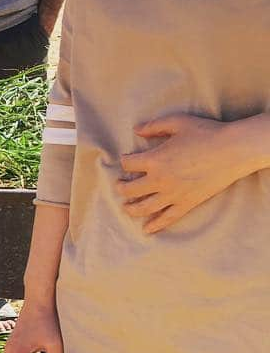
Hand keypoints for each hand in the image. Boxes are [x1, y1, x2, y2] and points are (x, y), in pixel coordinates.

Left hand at [117, 113, 253, 234]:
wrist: (233, 150)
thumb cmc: (206, 133)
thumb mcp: (177, 122)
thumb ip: (153, 126)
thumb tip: (136, 130)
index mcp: (154, 160)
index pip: (128, 164)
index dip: (124, 160)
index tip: (127, 159)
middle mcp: (160, 180)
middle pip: (130, 189)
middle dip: (121, 188)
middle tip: (119, 185)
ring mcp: (173, 194)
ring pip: (144, 207)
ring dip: (131, 209)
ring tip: (125, 208)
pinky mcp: (187, 203)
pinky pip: (167, 218)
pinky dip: (155, 225)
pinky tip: (146, 230)